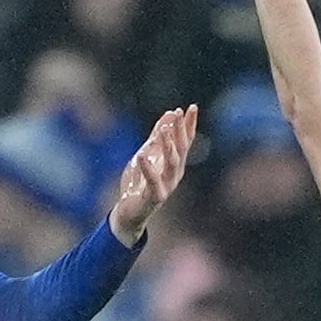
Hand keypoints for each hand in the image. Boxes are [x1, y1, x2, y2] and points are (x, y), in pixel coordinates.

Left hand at [110, 105, 197, 245]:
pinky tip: (141, 154)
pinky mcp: (154, 197)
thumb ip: (157, 136)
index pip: (186, 142)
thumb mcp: (147, 154)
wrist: (129, 213)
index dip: (189, 125)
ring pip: (172, 164)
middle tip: (177, 113)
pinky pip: (152, 181)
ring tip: (163, 130)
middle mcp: (175, 174)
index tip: (191, 108)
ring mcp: (167, 186)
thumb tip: (169, 114)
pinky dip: (147, 168)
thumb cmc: (139, 183)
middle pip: (181, 150)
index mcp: (175, 164)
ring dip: (168, 146)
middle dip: (180, 131)